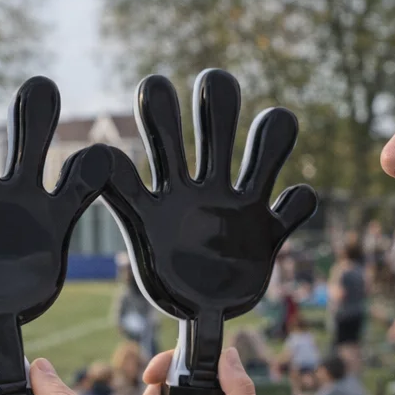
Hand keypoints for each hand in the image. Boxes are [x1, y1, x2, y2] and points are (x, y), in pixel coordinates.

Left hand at [102, 69, 316, 387]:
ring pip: (259, 154)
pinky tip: (294, 201)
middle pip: (215, 127)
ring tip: (275, 120)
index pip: (164, 135)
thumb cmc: (165, 277)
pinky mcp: (269, 231)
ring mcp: (241, 206)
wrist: (198, 312)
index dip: (162, 108)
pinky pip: (292, 208)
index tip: (157, 84)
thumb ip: (122, 194)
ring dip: (268, 133)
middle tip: (212, 82)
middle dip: (216, 101)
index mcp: (172, 187)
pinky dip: (298, 202)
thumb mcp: (138, 233)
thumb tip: (97, 152)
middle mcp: (207, 187)